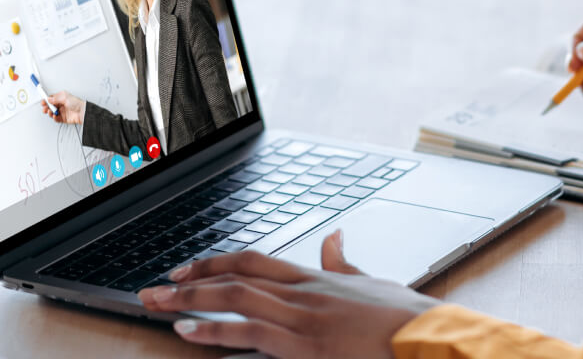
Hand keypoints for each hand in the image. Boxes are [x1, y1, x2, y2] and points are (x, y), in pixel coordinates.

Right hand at [41, 91, 84, 124]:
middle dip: (46, 107)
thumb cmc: (77, 104)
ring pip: (52, 112)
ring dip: (49, 112)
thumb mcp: (65, 97)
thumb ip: (55, 98)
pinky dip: (54, 117)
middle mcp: (61, 104)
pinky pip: (56, 118)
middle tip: (45, 108)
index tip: (43, 102)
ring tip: (50, 112)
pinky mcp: (63, 118)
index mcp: (62, 98)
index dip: (46, 100)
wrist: (83, 112)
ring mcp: (62, 111)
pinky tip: (55, 115)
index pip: (51, 99)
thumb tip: (48, 99)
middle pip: (50, 106)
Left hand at [139, 231, 437, 358]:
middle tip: (155, 289)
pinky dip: (215, 331)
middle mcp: (304, 291)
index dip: (216, 262)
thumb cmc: (406, 318)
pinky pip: (251, 331)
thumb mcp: (373, 282)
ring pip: (235, 297)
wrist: (427, 337)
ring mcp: (303, 316)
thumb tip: (332, 238)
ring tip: (157, 305)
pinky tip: (188, 332)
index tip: (186, 270)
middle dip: (190, 281)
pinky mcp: (306, 344)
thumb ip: (344, 264)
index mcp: (318, 278)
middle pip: (235, 275)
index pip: (254, 260)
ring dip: (191, 301)